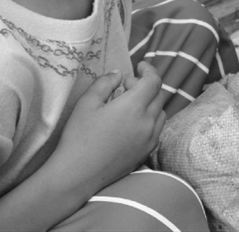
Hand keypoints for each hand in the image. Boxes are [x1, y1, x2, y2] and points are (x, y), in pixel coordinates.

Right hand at [49, 62, 165, 195]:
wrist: (78, 174)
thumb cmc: (79, 137)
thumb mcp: (87, 103)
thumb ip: (105, 83)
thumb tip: (118, 74)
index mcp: (134, 107)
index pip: (153, 81)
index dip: (149, 70)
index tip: (139, 65)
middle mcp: (147, 122)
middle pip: (158, 95)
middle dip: (145, 85)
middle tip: (125, 86)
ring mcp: (149, 139)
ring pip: (160, 112)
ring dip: (150, 102)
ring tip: (129, 104)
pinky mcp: (146, 153)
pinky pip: (157, 129)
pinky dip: (151, 119)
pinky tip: (133, 122)